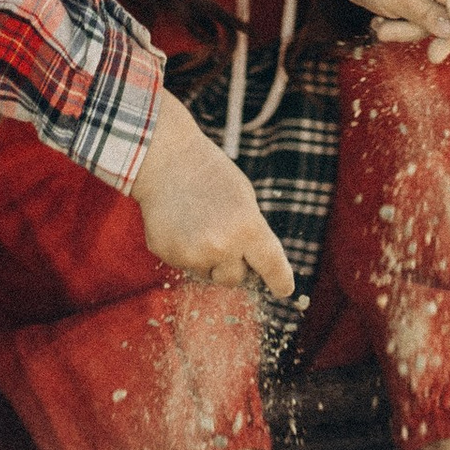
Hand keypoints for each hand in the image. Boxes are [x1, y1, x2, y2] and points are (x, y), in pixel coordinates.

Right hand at [132, 90, 293, 296]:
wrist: (165, 159)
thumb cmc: (211, 175)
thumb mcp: (245, 199)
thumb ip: (252, 234)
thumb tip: (255, 268)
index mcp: (247, 227)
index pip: (272, 266)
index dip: (280, 280)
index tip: (284, 289)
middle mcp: (222, 246)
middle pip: (236, 279)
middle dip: (234, 265)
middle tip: (224, 235)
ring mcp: (193, 254)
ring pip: (209, 274)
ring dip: (208, 259)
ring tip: (198, 224)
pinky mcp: (169, 255)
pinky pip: (185, 265)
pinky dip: (185, 252)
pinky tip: (180, 225)